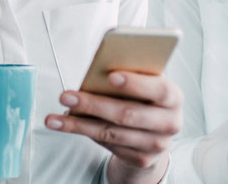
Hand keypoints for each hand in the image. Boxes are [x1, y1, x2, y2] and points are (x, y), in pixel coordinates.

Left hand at [45, 71, 182, 174]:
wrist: (154, 132)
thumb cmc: (143, 97)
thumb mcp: (143, 81)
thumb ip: (129, 73)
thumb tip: (98, 68)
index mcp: (173, 97)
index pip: (158, 89)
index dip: (135, 83)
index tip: (110, 76)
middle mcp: (170, 123)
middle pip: (127, 114)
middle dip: (92, 104)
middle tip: (66, 96)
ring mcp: (157, 144)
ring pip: (111, 133)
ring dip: (78, 124)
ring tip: (54, 118)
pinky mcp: (141, 159)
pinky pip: (108, 145)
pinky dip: (86, 133)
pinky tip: (69, 125)